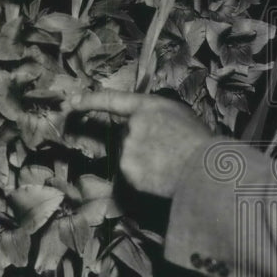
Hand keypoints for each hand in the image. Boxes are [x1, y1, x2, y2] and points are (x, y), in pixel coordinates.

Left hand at [68, 91, 210, 198]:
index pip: (111, 100)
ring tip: (170, 164)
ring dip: (144, 160)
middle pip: (126, 134)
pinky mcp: (127, 171)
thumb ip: (157, 116)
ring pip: (129, 155)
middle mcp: (133, 125)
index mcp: (148, 107)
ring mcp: (128, 149)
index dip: (89, 100)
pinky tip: (162, 176)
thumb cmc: (201, 143)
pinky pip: (132, 174)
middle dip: (140, 142)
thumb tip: (145, 125)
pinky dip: (144, 176)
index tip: (70, 101)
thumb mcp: (180, 116)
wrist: (205, 169)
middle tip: (168, 151)